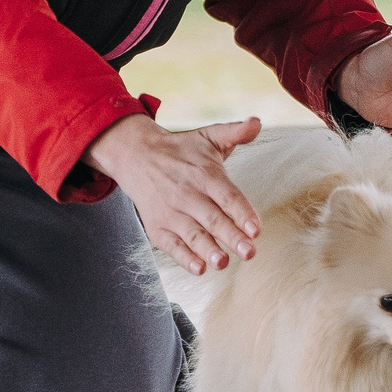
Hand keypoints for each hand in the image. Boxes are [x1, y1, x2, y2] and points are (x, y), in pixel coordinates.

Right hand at [88, 113, 262, 275]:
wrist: (135, 155)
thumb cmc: (180, 150)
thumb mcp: (208, 136)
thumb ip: (235, 132)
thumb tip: (256, 122)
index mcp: (205, 174)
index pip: (227, 196)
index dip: (242, 212)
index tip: (256, 229)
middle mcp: (187, 194)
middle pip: (213, 219)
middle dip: (231, 236)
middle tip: (249, 252)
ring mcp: (171, 212)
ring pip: (192, 234)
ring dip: (207, 250)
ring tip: (222, 262)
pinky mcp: (157, 226)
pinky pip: (171, 245)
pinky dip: (184, 258)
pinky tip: (199, 268)